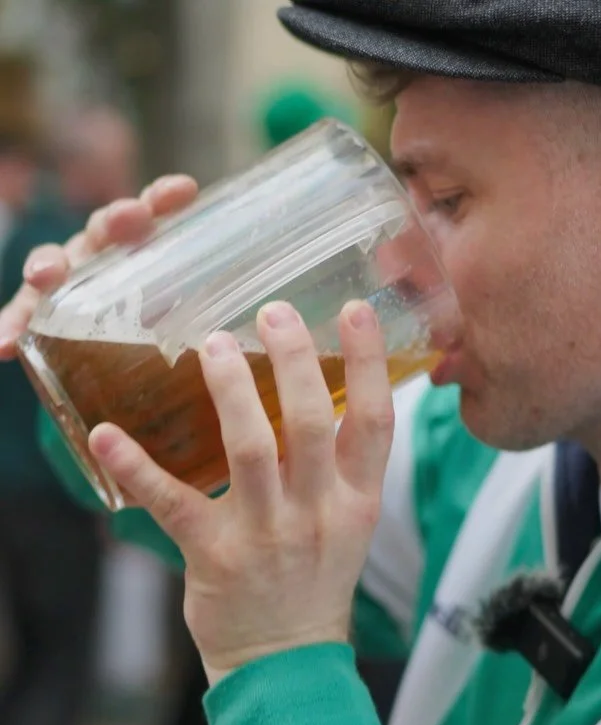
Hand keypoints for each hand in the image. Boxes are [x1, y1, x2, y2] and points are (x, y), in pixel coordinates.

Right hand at [0, 174, 198, 359]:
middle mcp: (100, 255)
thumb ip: (209, 308)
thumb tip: (276, 320)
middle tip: (128, 220)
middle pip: (104, 230)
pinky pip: (20, 316)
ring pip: (54, 262)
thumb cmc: (151, 328)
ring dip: (49, 265)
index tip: (185, 190)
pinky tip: (0, 342)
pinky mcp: (36, 310)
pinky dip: (9, 327)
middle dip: (115, 221)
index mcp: (137, 248)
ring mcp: (66, 279)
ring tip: (45, 276)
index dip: (164, 199)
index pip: (151, 213)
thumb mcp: (181, 316)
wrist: (109, 360)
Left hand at [87, 300, 394, 684]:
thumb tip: (323, 388)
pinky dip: (137, 467)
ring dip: (230, 391)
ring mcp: (266, 534)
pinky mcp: (214, 555)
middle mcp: (317, 512)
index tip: (354, 310)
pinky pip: (173, 503)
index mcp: (358, 501)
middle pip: (312, 422)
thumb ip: (342, 463)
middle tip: (272, 312)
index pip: (376, 423)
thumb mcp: (350, 523)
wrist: (286, 658)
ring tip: (214, 344)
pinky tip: (106, 434)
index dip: (369, 363)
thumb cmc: (316, 577)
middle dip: (294, 359)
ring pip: (250, 449)